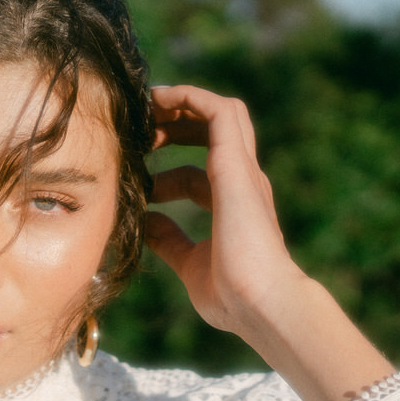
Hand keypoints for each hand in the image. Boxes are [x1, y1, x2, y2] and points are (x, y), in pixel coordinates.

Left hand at [142, 84, 394, 400]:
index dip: (167, 174)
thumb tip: (147, 223)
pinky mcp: (236, 163)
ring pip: (221, 112)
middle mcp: (241, 182)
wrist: (262, 303)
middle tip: (138, 133)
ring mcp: (242, 170)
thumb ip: (170, 241)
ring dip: (183, 104)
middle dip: (175, 126)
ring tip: (147, 105)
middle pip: (214, 133)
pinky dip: (189, 97)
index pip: (201, 174)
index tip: (138, 178)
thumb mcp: (190, 264)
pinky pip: (218, 111)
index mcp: (232, 206)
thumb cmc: (232, 296)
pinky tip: (159, 97)